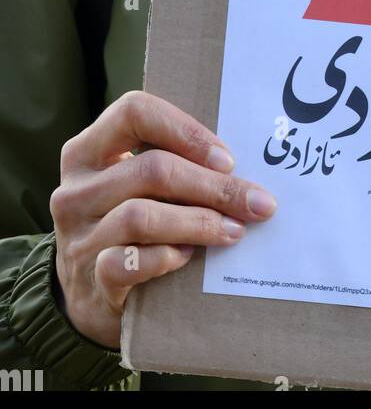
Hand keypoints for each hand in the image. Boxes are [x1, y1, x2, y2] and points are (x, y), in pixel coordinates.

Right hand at [50, 90, 276, 349]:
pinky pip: (130, 263)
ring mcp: (79, 236)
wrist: (89, 296)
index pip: (134, 112)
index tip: (227, 159)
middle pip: (151, 169)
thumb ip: (172, 166)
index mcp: (88, 151)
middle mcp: (76, 189)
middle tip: (255, 202)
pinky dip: (165, 258)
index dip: (185, 130)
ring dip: (198, 222)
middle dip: (213, 186)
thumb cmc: (128, 224)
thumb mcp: (136, 187)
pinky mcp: (88, 279)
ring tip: (234, 231)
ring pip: (141, 215)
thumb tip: (243, 169)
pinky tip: (188, 257)